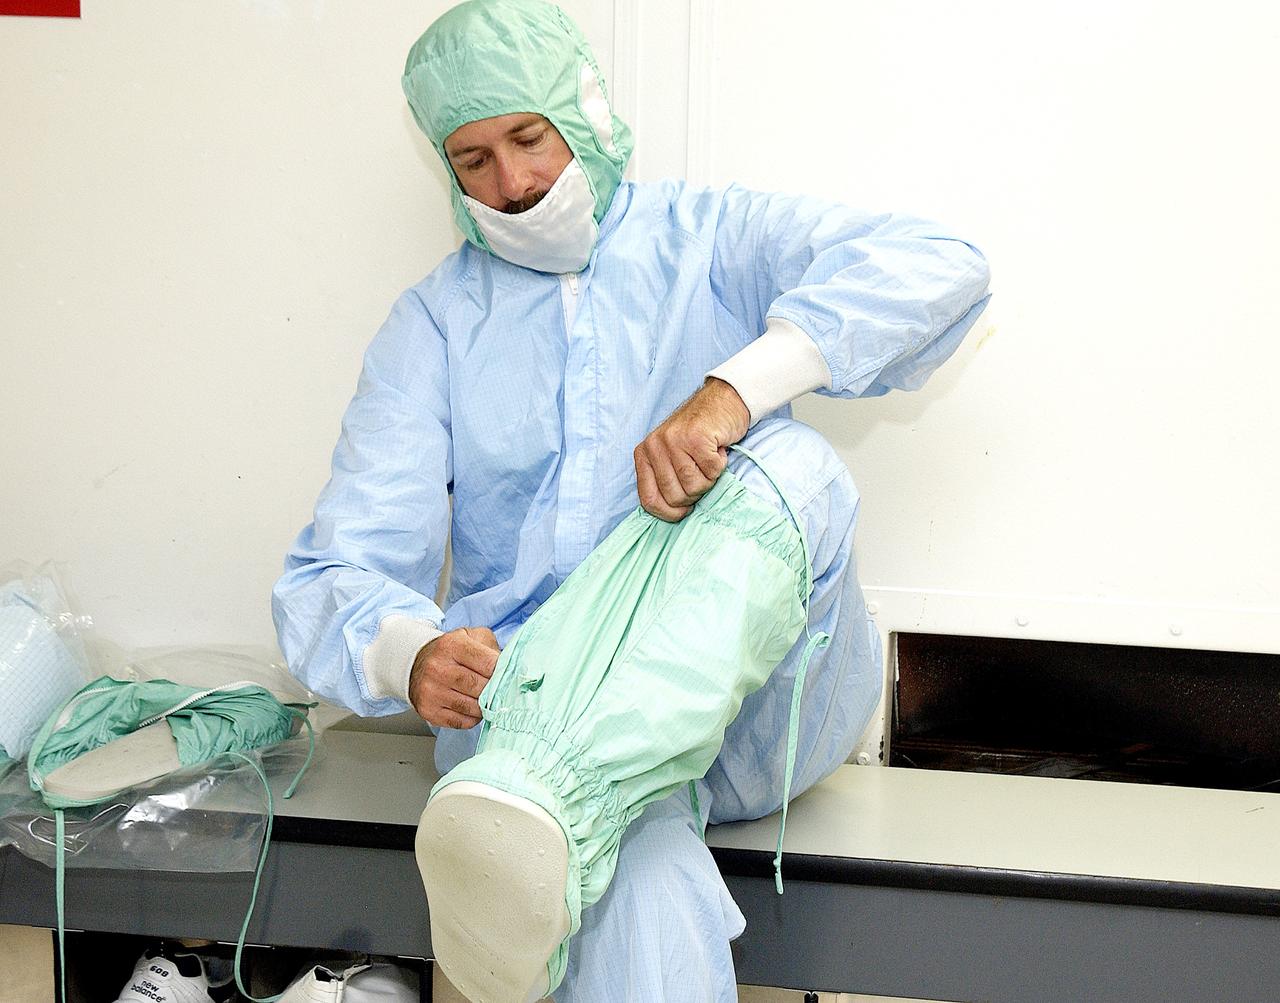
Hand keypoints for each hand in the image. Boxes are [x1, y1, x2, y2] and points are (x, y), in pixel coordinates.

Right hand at [408, 626, 499, 729]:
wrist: (417, 664)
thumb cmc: (452, 651)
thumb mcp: (471, 637)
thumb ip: (492, 647)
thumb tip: (512, 667)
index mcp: (451, 645)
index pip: (487, 662)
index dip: (502, 671)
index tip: (509, 675)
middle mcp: (438, 668)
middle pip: (479, 687)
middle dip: (494, 691)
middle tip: (502, 691)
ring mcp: (431, 691)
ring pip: (471, 707)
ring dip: (485, 706)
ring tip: (487, 699)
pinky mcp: (429, 710)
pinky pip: (461, 722)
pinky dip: (473, 718)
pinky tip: (473, 708)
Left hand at [634, 377, 749, 521]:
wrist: (723, 400)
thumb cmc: (699, 433)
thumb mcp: (671, 455)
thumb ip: (664, 479)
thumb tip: (671, 512)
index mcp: (644, 453)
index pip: (648, 500)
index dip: (669, 512)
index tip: (683, 510)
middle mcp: (654, 446)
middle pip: (675, 496)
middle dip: (694, 493)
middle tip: (701, 473)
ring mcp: (674, 440)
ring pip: (694, 486)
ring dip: (709, 479)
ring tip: (708, 460)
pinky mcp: (697, 438)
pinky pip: (711, 471)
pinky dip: (720, 465)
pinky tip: (717, 450)